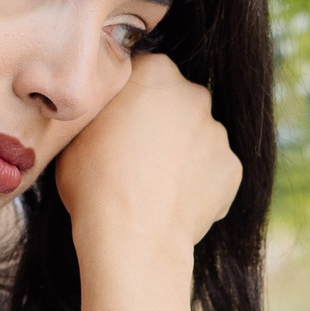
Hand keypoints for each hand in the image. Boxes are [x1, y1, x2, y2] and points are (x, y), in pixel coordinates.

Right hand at [56, 52, 241, 265]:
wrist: (132, 238)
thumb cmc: (94, 183)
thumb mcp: (77, 132)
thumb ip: (101, 110)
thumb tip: (105, 111)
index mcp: (155, 72)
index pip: (143, 74)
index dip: (128, 101)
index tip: (116, 125)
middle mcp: (194, 94)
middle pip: (176, 102)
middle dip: (160, 123)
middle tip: (133, 157)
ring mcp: (218, 133)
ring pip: (196, 138)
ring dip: (180, 154)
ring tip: (152, 187)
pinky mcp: (233, 169)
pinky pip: (212, 171)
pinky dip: (197, 183)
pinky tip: (172, 203)